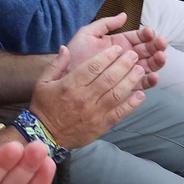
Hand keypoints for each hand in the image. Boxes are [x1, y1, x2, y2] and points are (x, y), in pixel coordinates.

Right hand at [29, 45, 145, 148]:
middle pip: (109, 77)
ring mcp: (95, 112)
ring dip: (131, 80)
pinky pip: (120, 112)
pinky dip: (132, 103)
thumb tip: (65, 48)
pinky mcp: (102, 125)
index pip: (93, 66)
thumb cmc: (44, 106)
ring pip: (117, 93)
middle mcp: (84, 97)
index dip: (108, 56)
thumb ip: (55, 65)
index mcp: (70, 85)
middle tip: (134, 55)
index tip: (118, 48)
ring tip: (140, 70)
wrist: (45, 135)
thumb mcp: (42, 82)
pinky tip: (140, 94)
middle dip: (124, 64)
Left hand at [66, 15, 165, 86]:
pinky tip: (153, 76)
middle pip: (147, 51)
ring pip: (148, 66)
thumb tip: (124, 15)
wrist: (64, 73)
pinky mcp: (125, 86)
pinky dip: (149, 81)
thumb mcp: (88, 34)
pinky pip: (141, 84)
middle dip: (156, 46)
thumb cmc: (75, 52)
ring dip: (157, 62)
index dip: (146, 34)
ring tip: (161, 57)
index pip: (138, 37)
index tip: (150, 32)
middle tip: (161, 43)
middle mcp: (126, 57)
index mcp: (119, 43)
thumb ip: (105, 24)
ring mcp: (127, 72)